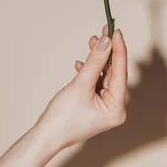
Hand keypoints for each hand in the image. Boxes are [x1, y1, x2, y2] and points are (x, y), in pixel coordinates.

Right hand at [36, 26, 127, 150]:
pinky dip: (90, 70)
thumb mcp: (81, 84)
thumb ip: (95, 61)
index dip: (119, 49)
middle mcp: (115, 108)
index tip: (115, 31)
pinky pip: (96, 81)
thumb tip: (106, 41)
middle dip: (107, 51)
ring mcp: (105, 106)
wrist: (45, 135)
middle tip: (104, 30)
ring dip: (98, 58)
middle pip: (114, 72)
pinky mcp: (95, 103)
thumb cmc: (63, 117)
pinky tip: (81, 64)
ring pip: (105, 74)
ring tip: (92, 40)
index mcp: (117, 108)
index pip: (121, 72)